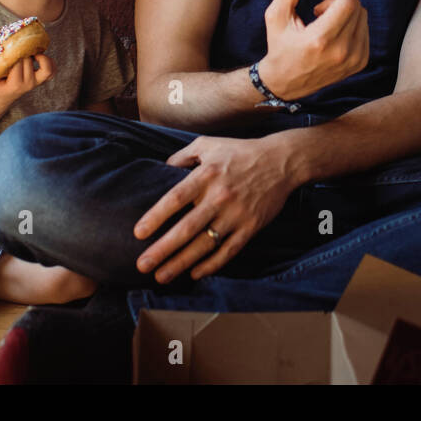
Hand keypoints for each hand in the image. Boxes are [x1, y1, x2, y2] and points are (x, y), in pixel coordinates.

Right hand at [0, 53, 53, 104]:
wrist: (7, 95)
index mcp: (16, 85)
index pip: (18, 65)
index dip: (14, 54)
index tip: (8, 49)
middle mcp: (28, 84)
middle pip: (29, 62)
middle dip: (23, 52)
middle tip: (17, 45)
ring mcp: (37, 82)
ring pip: (45, 66)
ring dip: (40, 56)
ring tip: (30, 51)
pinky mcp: (43, 79)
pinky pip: (52, 70)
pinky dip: (49, 62)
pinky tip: (39, 56)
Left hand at [133, 135, 295, 282]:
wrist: (281, 161)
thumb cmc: (240, 152)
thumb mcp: (208, 144)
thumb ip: (182, 156)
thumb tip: (160, 170)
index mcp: (206, 175)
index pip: (175, 199)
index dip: (156, 217)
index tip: (138, 233)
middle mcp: (220, 196)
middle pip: (186, 228)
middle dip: (162, 249)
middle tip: (142, 265)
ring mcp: (236, 214)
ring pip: (205, 244)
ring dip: (181, 263)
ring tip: (162, 276)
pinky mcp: (250, 227)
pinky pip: (228, 250)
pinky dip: (212, 264)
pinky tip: (195, 273)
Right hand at [258, 0, 368, 99]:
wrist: (286, 83)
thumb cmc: (280, 47)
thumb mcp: (276, 16)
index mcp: (320, 39)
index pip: (348, 4)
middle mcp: (340, 51)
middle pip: (357, 8)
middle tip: (320, 8)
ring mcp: (352, 59)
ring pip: (363, 18)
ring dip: (347, 12)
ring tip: (324, 23)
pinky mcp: (359, 63)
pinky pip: (365, 31)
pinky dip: (352, 25)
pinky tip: (334, 34)